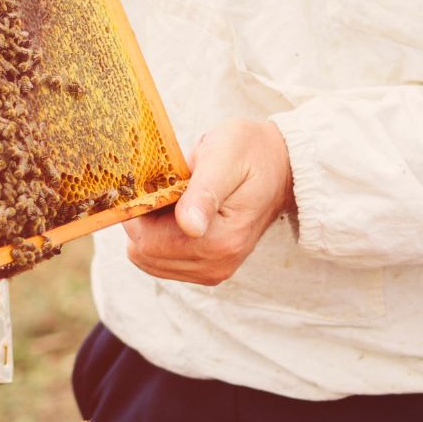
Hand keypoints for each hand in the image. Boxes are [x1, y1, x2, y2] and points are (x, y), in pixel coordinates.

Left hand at [122, 120, 294, 286]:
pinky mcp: (210, 269)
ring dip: (152, 229)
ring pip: (150, 259)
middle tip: (169, 188)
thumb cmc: (250, 152)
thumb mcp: (225, 157)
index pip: (148, 241)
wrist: (281, 166)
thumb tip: (189, 227)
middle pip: (145, 253)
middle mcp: (218, 264)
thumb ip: (205, 192)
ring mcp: (214, 270)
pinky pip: (163, 262)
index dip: (141, 211)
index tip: (158, 182)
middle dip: (145, 220)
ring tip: (178, 199)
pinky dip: (161, 237)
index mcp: (221, 240)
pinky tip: (180, 213)